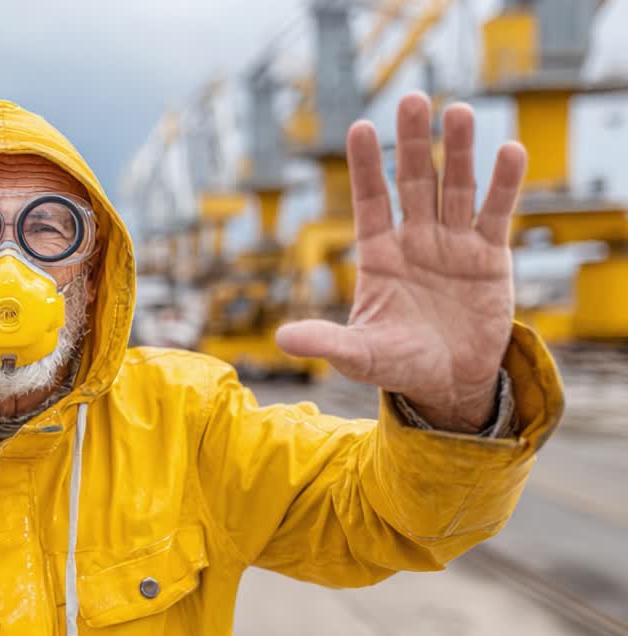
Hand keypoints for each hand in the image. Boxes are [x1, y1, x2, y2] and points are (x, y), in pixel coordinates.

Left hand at [276, 93, 525, 432]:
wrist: (449, 383)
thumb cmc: (397, 364)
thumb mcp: (358, 356)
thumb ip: (326, 342)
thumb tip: (281, 339)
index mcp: (379, 254)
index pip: (370, 200)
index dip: (365, 166)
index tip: (359, 127)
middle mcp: (415, 240)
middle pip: (413, 181)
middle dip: (412, 142)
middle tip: (412, 98)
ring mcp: (453, 244)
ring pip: (455, 187)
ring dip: (458, 151)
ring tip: (457, 111)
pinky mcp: (490, 256)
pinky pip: (496, 213)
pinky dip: (503, 183)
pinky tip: (508, 150)